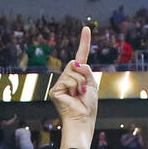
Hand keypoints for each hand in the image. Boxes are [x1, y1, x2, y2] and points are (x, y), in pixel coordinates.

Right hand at [48, 26, 98, 143]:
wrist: (82, 120)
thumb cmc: (88, 106)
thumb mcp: (92, 85)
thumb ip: (86, 71)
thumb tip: (76, 62)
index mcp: (78, 77)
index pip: (81, 56)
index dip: (84, 42)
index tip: (86, 28)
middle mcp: (67, 79)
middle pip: (74, 63)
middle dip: (83, 75)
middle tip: (84, 90)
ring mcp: (60, 84)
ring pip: (72, 71)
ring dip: (80, 83)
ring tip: (79, 96)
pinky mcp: (54, 90)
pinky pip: (68, 79)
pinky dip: (74, 87)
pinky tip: (73, 97)